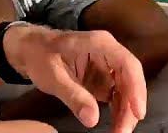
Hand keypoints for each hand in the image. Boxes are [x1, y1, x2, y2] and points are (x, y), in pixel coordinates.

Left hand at [3, 23, 146, 132]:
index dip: (136, 88)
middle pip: (130, 80)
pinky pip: (117, 95)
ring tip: (119, 132)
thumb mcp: (52, 76)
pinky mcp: (103, 78)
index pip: (127, 64)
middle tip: (123, 131)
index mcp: (99, 44)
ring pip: (126, 90)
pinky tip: (115, 126)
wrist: (29, 49)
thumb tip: (92, 119)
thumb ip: (72, 95)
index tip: (138, 112)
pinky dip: (118, 111)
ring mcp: (107, 66)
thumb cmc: (39, 55)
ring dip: (126, 112)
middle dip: (130, 107)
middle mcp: (108, 53)